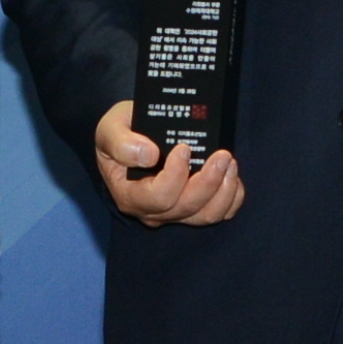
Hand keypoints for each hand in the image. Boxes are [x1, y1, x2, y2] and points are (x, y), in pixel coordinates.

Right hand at [94, 99, 244, 227]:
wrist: (132, 136)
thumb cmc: (121, 132)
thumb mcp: (110, 128)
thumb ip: (121, 142)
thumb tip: (149, 155)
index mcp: (130, 195)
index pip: (158, 197)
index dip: (175, 176)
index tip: (183, 148)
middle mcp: (153, 210)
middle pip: (187, 207)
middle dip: (209, 182)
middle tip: (222, 154)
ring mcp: (175, 212)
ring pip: (207, 215)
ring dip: (224, 190)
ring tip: (229, 162)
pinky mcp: (194, 208)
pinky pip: (219, 213)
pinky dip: (231, 198)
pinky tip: (232, 176)